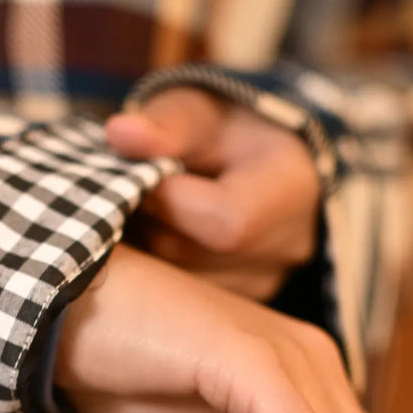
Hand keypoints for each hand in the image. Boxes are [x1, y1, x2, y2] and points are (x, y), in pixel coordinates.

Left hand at [105, 87, 320, 298]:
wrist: (253, 158)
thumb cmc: (225, 127)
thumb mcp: (197, 110)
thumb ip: (165, 124)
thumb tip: (121, 133)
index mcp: (291, 191)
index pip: (224, 222)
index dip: (166, 201)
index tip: (142, 174)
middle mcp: (289, 248)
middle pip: (192, 256)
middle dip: (148, 223)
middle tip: (130, 190)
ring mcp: (266, 283)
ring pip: (179, 285)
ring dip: (147, 248)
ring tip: (148, 210)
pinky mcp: (237, 303)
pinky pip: (182, 300)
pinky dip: (158, 269)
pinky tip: (157, 235)